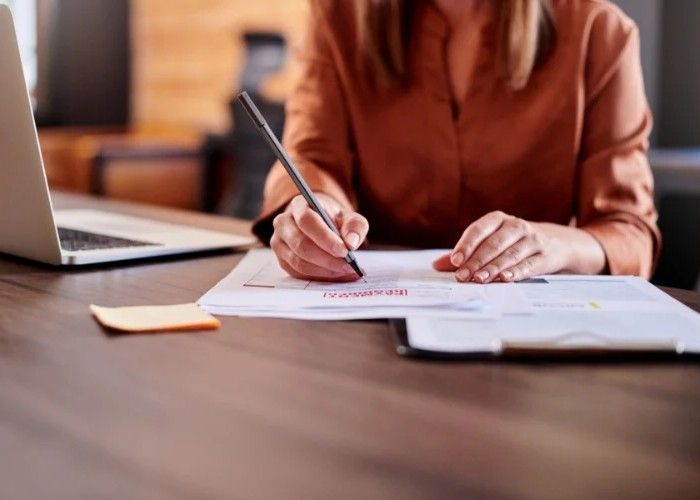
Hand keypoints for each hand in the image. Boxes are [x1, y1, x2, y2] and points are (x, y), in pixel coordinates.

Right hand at [270, 194, 368, 280]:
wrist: (321, 226)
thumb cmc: (334, 221)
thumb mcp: (349, 218)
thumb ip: (355, 227)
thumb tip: (351, 243)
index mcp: (299, 206)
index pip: (306, 220)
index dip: (325, 237)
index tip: (344, 250)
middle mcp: (283, 223)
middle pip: (301, 245)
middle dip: (328, 259)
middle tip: (349, 266)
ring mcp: (279, 243)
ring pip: (299, 263)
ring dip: (325, 271)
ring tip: (346, 272)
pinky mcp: (283, 261)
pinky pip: (299, 274)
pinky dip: (320, 277)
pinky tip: (337, 276)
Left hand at [433, 211, 605, 282]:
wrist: (557, 244)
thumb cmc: (514, 243)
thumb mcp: (492, 242)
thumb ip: (465, 254)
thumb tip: (438, 265)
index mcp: (498, 220)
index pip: (479, 229)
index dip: (466, 245)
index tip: (455, 261)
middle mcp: (516, 226)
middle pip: (493, 244)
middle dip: (476, 261)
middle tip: (463, 276)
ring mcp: (532, 240)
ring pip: (510, 254)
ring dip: (493, 268)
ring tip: (479, 280)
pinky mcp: (545, 255)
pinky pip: (529, 264)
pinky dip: (516, 272)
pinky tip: (505, 279)